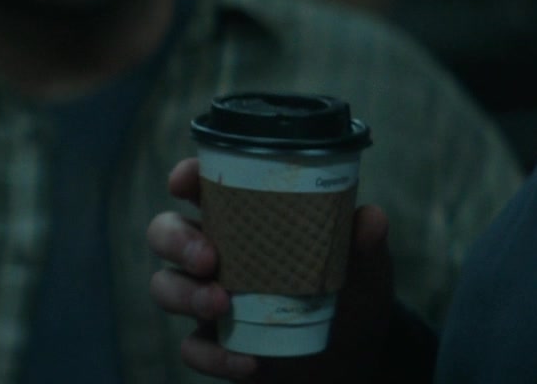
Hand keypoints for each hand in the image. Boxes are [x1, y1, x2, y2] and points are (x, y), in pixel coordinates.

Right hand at [147, 157, 396, 382]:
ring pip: (165, 287)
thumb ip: (364, 243)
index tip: (184, 180)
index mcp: (249, 219)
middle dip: (176, 241)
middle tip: (210, 258)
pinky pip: (192, 348)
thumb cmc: (353, 294)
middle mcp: (220, 253)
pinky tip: (249, 360)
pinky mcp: (215, 344)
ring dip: (186, 295)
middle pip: (165, 232)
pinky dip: (214, 355)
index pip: (204, 187)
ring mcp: (211, 299)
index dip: (185, 176)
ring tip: (223, 305)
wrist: (356, 357)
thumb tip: (371, 218)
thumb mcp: (366, 267)